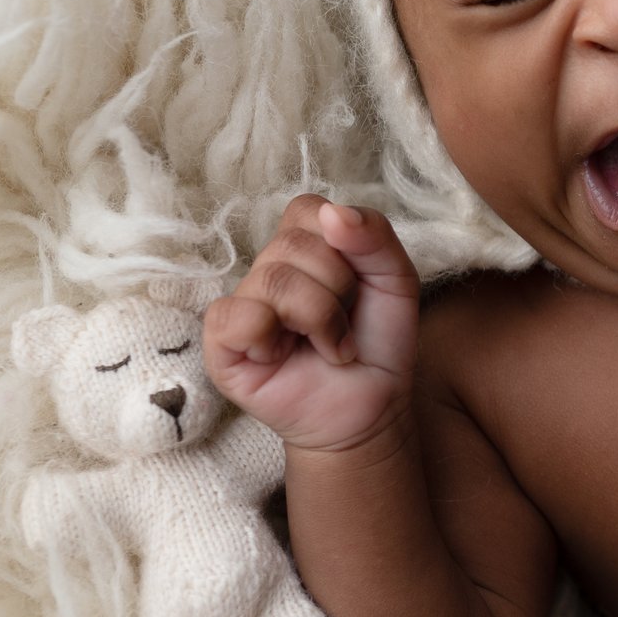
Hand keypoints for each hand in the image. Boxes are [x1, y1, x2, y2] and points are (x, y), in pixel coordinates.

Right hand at [203, 197, 420, 462]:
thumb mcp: (395, 279)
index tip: (357, 281)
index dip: (341, 242)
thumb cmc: (377, 342)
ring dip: (319, 320)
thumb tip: (333, 213)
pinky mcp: (222, 345)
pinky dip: (271, 338)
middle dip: (337, 289)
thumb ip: (375, 235)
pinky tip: (284, 357)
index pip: (306, 210)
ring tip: (329, 345)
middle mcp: (267, 271)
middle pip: (293, 246)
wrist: (373, 406)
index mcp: (303, 248)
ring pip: (272, 281)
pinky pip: (235, 317)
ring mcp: (242, 306)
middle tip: (345, 323)